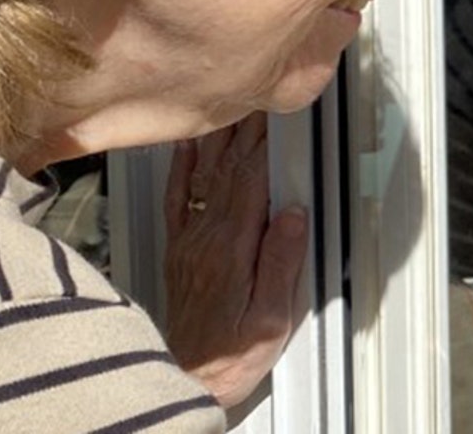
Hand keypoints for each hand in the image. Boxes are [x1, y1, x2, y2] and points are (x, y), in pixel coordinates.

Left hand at [162, 113, 308, 407]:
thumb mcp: (272, 316)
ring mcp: (190, 243)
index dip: (265, 145)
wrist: (192, 375)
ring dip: (220, 140)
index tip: (276, 116)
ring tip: (231, 108)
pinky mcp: (181, 251)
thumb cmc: (234, 352)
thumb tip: (294, 215)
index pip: (252, 183)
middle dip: (246, 132)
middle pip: (230, 172)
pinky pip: (179, 200)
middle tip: (258, 97)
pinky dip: (183, 169)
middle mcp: (206, 239)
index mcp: (233, 250)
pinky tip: (190, 149)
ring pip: (206, 178)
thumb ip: (281, 262)